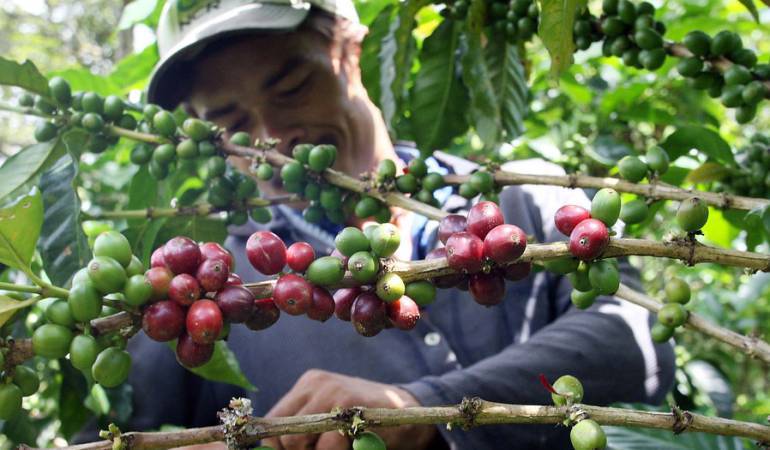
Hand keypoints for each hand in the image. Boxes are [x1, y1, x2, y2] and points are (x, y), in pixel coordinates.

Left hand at [262, 369, 437, 449]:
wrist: (408, 412)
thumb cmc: (366, 422)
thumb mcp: (330, 420)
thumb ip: (305, 431)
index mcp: (308, 386)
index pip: (273, 423)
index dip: (276, 447)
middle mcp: (316, 384)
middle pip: (284, 435)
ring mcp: (333, 391)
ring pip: (299, 442)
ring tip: (342, 447)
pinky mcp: (350, 404)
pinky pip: (326, 444)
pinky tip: (354, 446)